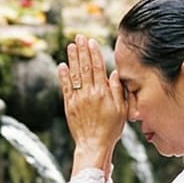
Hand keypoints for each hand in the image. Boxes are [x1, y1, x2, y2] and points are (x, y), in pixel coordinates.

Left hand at [61, 35, 124, 163]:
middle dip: (82, 51)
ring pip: (74, 74)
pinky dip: (63, 75)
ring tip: (71, 46)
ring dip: (72, 58)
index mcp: (103, 93)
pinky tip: (62, 65)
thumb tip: (115, 73)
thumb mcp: (121, 110)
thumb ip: (118, 90)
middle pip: (85, 67)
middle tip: (79, 37)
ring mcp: (77, 99)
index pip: (98, 68)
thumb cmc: (111, 129)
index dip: (94, 53)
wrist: (94, 145)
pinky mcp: (69, 105)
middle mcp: (89, 93)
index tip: (91, 42)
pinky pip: (65, 87)